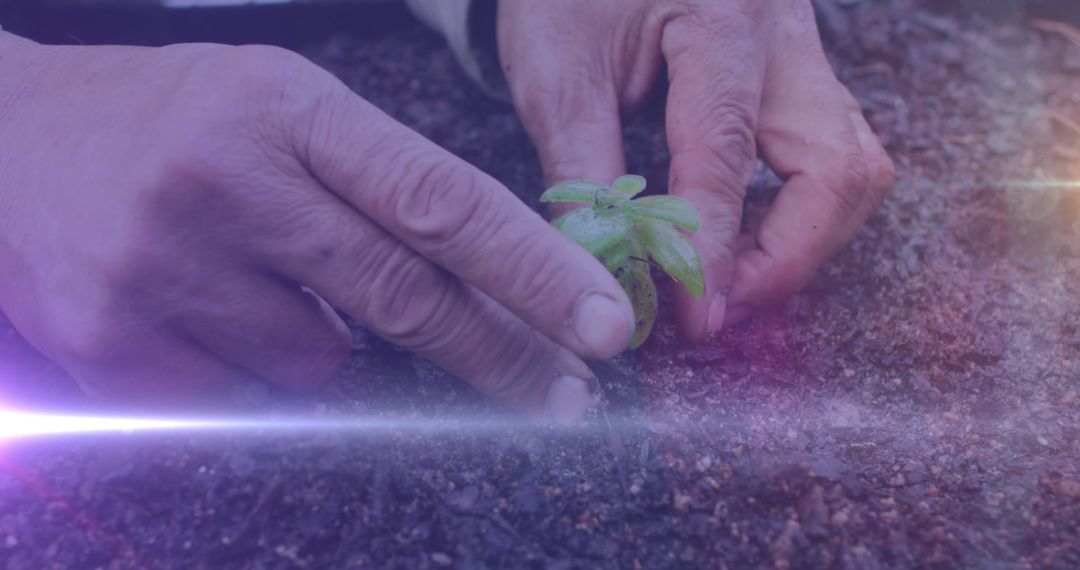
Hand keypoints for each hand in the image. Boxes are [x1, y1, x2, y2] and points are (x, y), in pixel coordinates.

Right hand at [0, 33, 634, 417]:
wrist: (2, 141)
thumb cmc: (170, 123)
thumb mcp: (276, 109)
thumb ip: (373, 185)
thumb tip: (482, 289)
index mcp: (287, 107)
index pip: (439, 198)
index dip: (533, 267)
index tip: (601, 321)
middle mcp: (228, 179)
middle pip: (403, 295)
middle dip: (496, 353)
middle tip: (558, 393)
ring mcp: (163, 265)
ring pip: (319, 361)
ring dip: (328, 344)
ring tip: (259, 280)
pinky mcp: (111, 342)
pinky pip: (241, 396)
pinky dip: (252, 370)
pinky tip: (202, 311)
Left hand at [498, 0, 895, 340]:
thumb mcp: (557, 74)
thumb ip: (584, 175)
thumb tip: (604, 274)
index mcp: (723, 16)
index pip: (727, 156)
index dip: (715, 251)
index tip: (697, 321)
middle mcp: (784, 32)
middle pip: (837, 167)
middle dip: (789, 256)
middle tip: (722, 306)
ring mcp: (803, 51)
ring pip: (854, 164)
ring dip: (806, 239)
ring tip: (732, 280)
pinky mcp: (798, 72)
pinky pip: (837, 150)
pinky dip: (805, 209)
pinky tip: (749, 236)